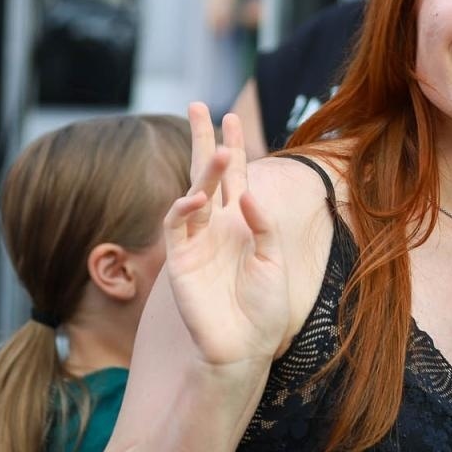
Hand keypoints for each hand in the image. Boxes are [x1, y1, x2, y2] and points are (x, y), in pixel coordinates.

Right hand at [162, 103, 290, 367]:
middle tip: (198, 105)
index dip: (230, 145)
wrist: (243, 347)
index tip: (228, 114)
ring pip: (193, 193)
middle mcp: (216, 226)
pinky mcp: (180, 261)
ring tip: (219, 151)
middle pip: (205, 173)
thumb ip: (264, 226)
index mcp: (241, 223)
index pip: (234, 175)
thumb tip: (248, 192)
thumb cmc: (264, 308)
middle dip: (202, 140)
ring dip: (203, 171)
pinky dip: (183, 208)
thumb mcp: (274, 260)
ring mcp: (195, 241)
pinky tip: (198, 197)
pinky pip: (177, 227)